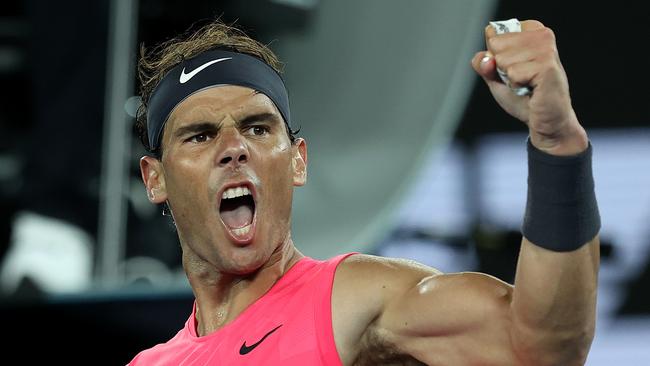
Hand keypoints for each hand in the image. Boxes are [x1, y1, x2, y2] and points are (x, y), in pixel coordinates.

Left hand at [471, 20, 587, 154]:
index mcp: (530, 30)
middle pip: (495, 44)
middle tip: (521, 78)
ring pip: (502, 59)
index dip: (495, 56)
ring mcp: (546, 49)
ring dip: (510, 78)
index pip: (492, 34)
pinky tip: (532, 88)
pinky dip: (516, 86)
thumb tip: (486, 59)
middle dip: (501, 67)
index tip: (513, 68)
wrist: (544, 120)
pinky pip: (512, 73)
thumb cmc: (522, 96)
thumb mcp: (495, 77)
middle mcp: (541, 35)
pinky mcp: (547, 65)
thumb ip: (483, 64)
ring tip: (527, 83)